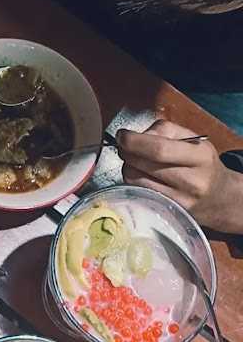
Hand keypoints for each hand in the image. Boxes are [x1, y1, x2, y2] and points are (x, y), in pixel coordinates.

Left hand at [117, 119, 242, 231]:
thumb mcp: (193, 140)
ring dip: (128, 166)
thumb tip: (136, 135)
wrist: (219, 198)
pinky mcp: (168, 211)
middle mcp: (192, 181)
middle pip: (144, 164)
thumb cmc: (202, 164)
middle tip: (125, 146)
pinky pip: (138, 192)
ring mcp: (179, 200)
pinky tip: (141, 175)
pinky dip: (133, 180)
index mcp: (200, 157)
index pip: (159, 149)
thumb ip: (164, 130)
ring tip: (136, 160)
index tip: (122, 135)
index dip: (134, 141)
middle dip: (127, 151)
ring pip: (135, 179)